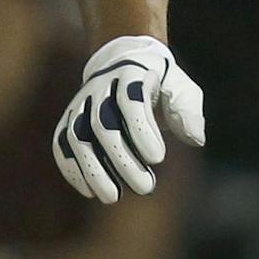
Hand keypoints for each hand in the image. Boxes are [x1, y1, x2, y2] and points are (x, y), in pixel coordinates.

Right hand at [50, 35, 204, 203]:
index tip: (158, 159)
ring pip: (78, 136)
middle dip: (122, 159)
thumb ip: (188, 111)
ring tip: (112, 197)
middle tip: (145, 187)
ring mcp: (81, 103)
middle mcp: (100, 86)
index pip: (131, 100)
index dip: (142, 130)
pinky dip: (72, 167)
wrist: (124, 60)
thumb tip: (196, 139)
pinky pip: (62, 143)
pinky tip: (90, 191)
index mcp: (131, 73)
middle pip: (103, 123)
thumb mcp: (181, 88)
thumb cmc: (160, 82)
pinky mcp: (69, 119)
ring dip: (93, 169)